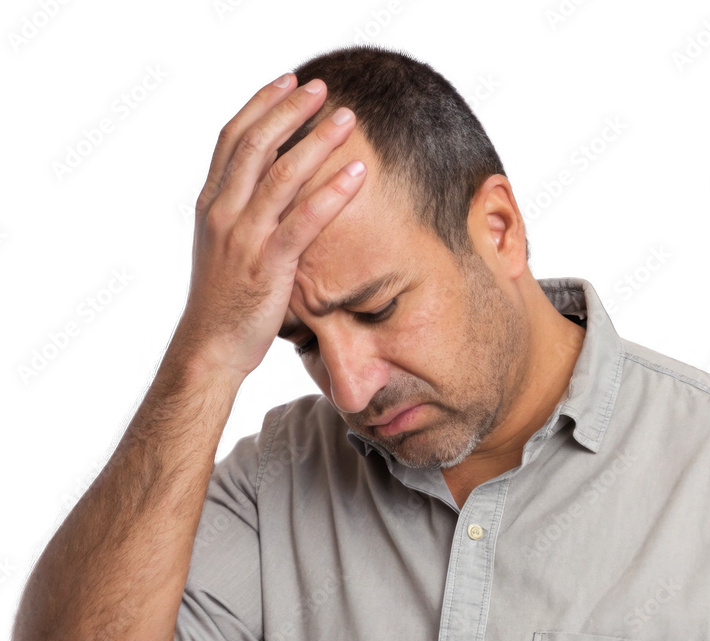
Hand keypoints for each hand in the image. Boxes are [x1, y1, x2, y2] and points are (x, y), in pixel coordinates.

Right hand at [172, 73, 364, 378]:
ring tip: (346, 119)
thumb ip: (240, 215)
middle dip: (291, 110)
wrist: (209, 348)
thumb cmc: (222, 303)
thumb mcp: (222, 249)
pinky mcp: (267, 265)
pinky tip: (358, 174)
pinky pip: (303, 221)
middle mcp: (222, 213)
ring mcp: (243, 238)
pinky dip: (332, 194)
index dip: (261, 105)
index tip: (288, 82)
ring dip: (317, 141)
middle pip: (256, 144)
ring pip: (281, 175)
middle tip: (322, 88)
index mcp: (210, 205)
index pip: (232, 138)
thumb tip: (266, 188)